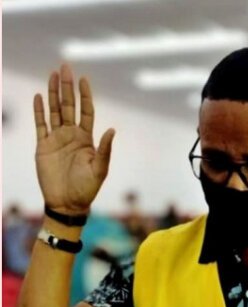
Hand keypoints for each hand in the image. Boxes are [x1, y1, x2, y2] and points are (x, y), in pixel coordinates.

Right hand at [34, 64, 116, 214]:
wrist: (68, 203)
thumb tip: (112, 129)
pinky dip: (39, 111)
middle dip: (67, 87)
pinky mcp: (42, 146)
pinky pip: (40, 125)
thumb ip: (105, 149)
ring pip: (54, 111)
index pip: (86, 111)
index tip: (84, 79)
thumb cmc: (87, 188)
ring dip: (53, 93)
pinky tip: (39, 97)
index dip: (85, 95)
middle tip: (65, 67)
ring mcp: (56, 139)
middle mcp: (71, 135)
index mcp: (87, 139)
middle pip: (69, 105)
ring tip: (52, 75)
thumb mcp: (100, 168)